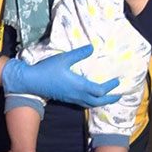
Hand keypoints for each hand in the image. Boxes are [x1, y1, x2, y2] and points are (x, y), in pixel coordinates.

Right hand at [2, 45, 120, 106]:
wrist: (32, 81)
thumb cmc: (48, 69)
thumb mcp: (64, 58)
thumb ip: (79, 54)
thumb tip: (92, 47)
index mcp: (79, 86)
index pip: (100, 90)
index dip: (110, 87)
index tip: (117, 80)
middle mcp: (77, 94)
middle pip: (98, 101)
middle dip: (109, 99)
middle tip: (119, 95)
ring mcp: (72, 98)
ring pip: (91, 104)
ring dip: (102, 102)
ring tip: (108, 98)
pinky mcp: (67, 98)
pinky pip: (83, 104)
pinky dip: (92, 102)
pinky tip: (91, 97)